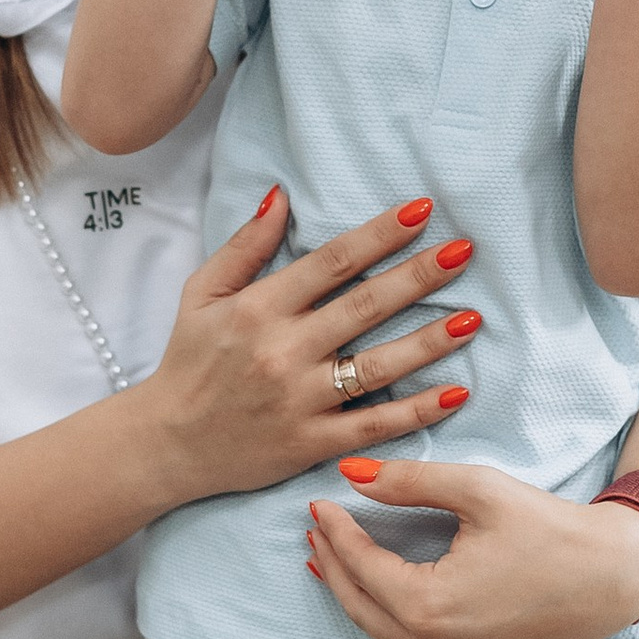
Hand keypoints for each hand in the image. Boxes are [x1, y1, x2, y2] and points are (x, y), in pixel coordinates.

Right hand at [141, 189, 481, 502]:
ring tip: (471, 318)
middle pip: (365, 306)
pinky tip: (455, 392)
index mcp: (260, 308)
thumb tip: (281, 195)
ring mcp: (301, 400)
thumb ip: (244, 246)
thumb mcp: (202, 293)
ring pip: (378, 366)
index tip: (422, 211)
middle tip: (465, 250)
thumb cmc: (188, 361)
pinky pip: (374, 424)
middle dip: (419, 276)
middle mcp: (284, 351)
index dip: (379, 234)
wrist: (166, 444)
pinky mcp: (312, 443)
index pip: (332, 262)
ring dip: (429, 341)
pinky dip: (416, 411)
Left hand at [305, 460, 638, 638]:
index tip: (318, 501)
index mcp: (430, 605)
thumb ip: (408, 482)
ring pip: (379, 630)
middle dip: (331, 566)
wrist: (614, 577)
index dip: (336, 531)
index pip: (361, 566)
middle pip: (359, 605)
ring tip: (330, 558)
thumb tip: (351, 474)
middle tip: (314, 530)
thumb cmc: (551, 529)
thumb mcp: (478, 491)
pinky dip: (381, 613)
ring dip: (352, 592)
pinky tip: (376, 587)